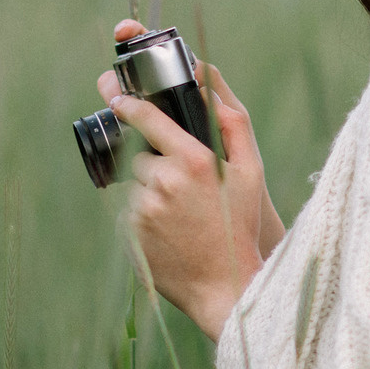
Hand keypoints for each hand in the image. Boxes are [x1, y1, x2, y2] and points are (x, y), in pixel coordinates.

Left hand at [98, 19, 286, 339]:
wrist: (226, 288)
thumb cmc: (240, 226)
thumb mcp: (251, 171)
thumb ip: (231, 121)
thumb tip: (208, 80)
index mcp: (193, 160)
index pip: (146, 117)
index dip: (128, 104)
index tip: (118, 97)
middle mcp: (163, 182)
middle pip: (142, 156)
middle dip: (157, 164)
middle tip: (185, 189)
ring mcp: (143, 209)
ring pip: (136, 185)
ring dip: (152, 191)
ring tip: (181, 216)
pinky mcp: (130, 233)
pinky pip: (130, 212)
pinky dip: (146, 216)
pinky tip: (171, 231)